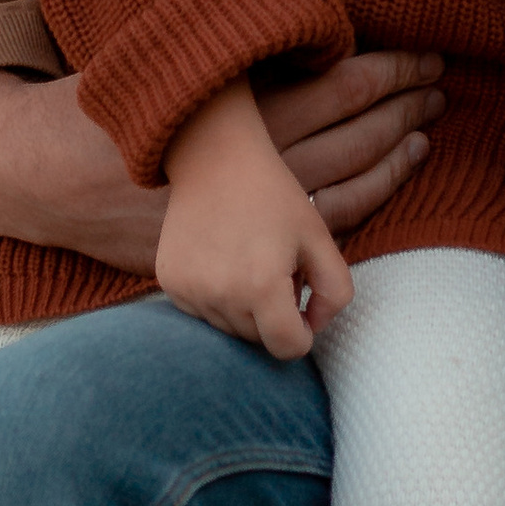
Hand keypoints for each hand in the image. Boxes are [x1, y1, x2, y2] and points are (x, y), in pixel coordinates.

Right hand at [0, 52, 443, 269]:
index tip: (421, 56)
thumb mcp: (149, 49)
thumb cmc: (95, 96)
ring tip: (426, 127)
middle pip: (345, 136)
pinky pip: (312, 235)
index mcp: (221, 108)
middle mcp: (235, 167)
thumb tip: (291, 5)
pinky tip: (388, 178)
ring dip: (390, 154)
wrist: (33, 176)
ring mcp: (232, 218)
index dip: (383, 73)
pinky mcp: (226, 251)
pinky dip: (359, 204)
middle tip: (440, 82)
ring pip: (338, 185)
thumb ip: (217, 40)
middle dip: (400, 108)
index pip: (328, 88)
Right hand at [156, 81, 352, 358]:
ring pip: (227, 329)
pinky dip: (215, 297)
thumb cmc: (273, 196)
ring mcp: (188, 291)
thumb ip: (336, 292)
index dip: (302, 333)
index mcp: (262, 288)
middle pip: (257, 339)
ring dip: (243, 309)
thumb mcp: (320, 237)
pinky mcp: (168, 282)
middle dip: (272, 316)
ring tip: (247, 261)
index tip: (301, 305)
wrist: (214, 157)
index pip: (287, 348)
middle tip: (274, 269)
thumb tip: (315, 327)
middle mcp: (221, 296)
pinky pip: (200, 312)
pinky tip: (220, 258)